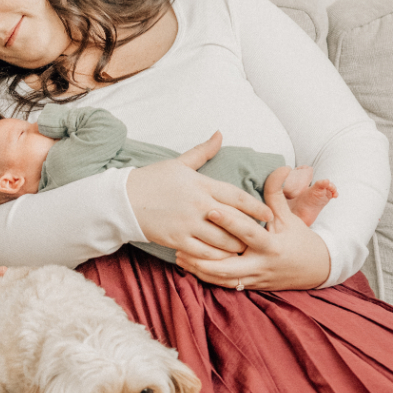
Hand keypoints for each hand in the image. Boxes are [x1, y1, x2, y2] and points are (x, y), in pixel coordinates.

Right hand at [127, 132, 273, 260]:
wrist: (122, 199)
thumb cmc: (152, 179)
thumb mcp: (178, 163)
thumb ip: (203, 151)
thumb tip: (219, 134)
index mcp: (201, 185)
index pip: (237, 197)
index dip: (257, 207)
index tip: (269, 215)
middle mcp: (198, 205)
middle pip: (235, 222)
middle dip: (250, 231)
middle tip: (262, 237)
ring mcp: (188, 224)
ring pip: (222, 241)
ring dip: (235, 247)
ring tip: (244, 249)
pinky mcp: (177, 240)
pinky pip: (204, 253)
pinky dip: (216, 257)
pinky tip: (222, 258)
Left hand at [176, 166, 330, 290]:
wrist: (315, 270)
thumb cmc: (299, 239)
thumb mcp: (289, 217)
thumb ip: (277, 194)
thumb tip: (280, 168)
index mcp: (271, 246)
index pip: (248, 233)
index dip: (229, 221)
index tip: (210, 209)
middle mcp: (261, 265)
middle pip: (228, 266)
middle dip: (204, 257)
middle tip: (181, 244)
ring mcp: (254, 279)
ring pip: (222, 278)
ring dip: (199, 269)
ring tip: (179, 255)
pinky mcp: (249, 286)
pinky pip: (224, 284)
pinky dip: (206, 277)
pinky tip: (189, 266)